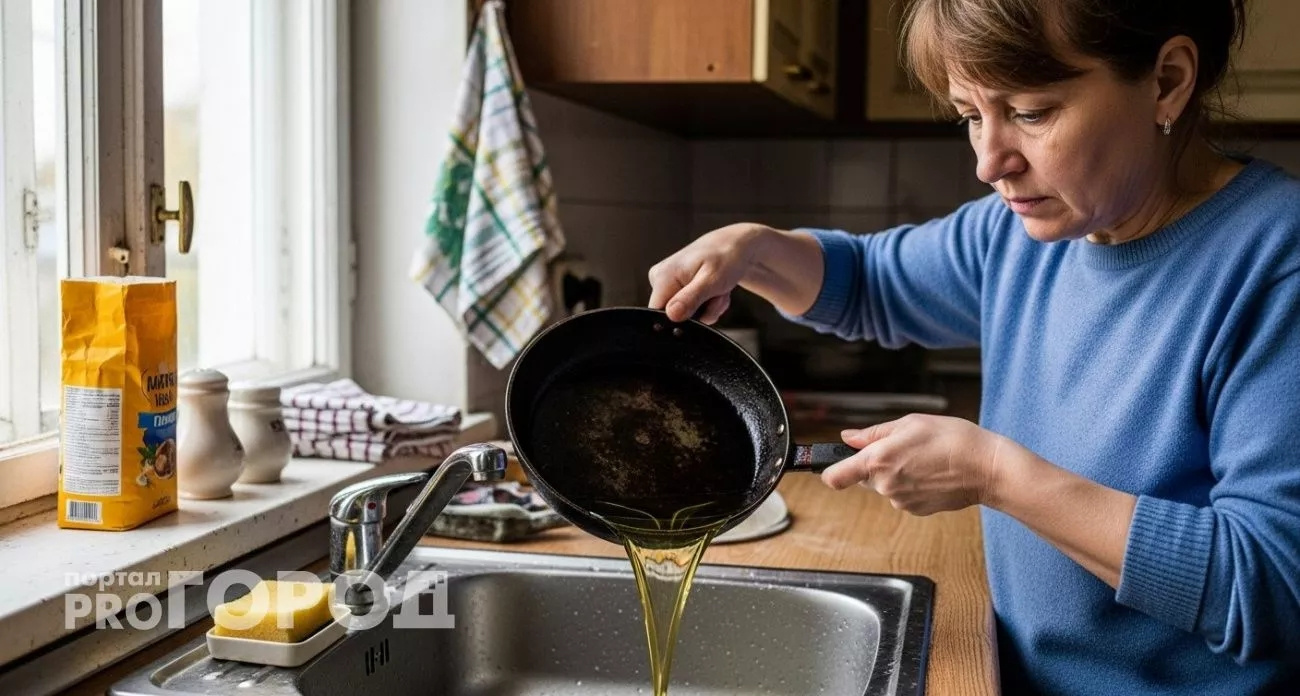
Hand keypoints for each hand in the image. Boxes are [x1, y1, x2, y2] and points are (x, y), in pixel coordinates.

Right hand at [648, 223, 776, 323]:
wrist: (735, 247)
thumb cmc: (726, 257)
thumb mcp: (712, 280)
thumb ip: (691, 298)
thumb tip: (671, 315)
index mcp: (663, 276)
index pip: (660, 315)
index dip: (683, 319)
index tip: (704, 306)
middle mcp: (659, 279)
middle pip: (675, 317)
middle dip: (701, 312)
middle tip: (716, 296)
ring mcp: (667, 283)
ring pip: (686, 315)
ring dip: (708, 308)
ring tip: (718, 291)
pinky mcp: (676, 288)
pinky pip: (690, 309)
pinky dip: (707, 305)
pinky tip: (714, 291)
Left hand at [821, 414, 1008, 515]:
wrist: (987, 468)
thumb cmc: (952, 439)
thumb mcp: (910, 423)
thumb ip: (873, 433)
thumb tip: (849, 438)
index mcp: (878, 461)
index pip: (835, 477)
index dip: (829, 471)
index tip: (831, 465)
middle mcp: (885, 485)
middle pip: (865, 477)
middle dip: (876, 464)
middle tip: (904, 448)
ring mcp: (900, 501)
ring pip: (886, 485)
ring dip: (897, 474)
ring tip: (925, 459)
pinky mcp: (916, 510)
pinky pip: (903, 495)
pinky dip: (913, 485)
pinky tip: (932, 473)